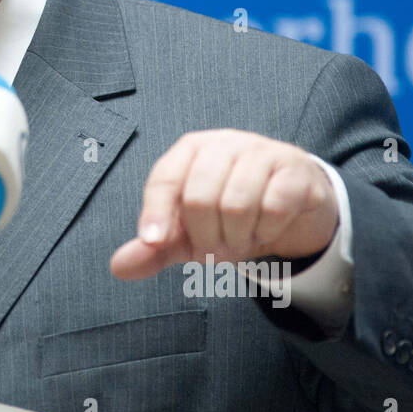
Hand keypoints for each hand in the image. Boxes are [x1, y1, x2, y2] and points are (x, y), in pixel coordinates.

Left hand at [111, 130, 337, 280]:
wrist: (292, 209)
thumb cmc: (232, 216)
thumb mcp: (190, 234)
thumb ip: (155, 249)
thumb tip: (119, 267)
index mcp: (191, 151)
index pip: (164, 179)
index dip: (155, 213)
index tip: (154, 242)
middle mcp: (224, 144)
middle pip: (198, 197)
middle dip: (207, 236)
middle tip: (219, 244)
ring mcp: (262, 152)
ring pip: (236, 204)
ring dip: (239, 236)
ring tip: (244, 236)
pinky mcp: (294, 169)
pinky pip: (274, 207)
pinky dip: (269, 229)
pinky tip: (269, 226)